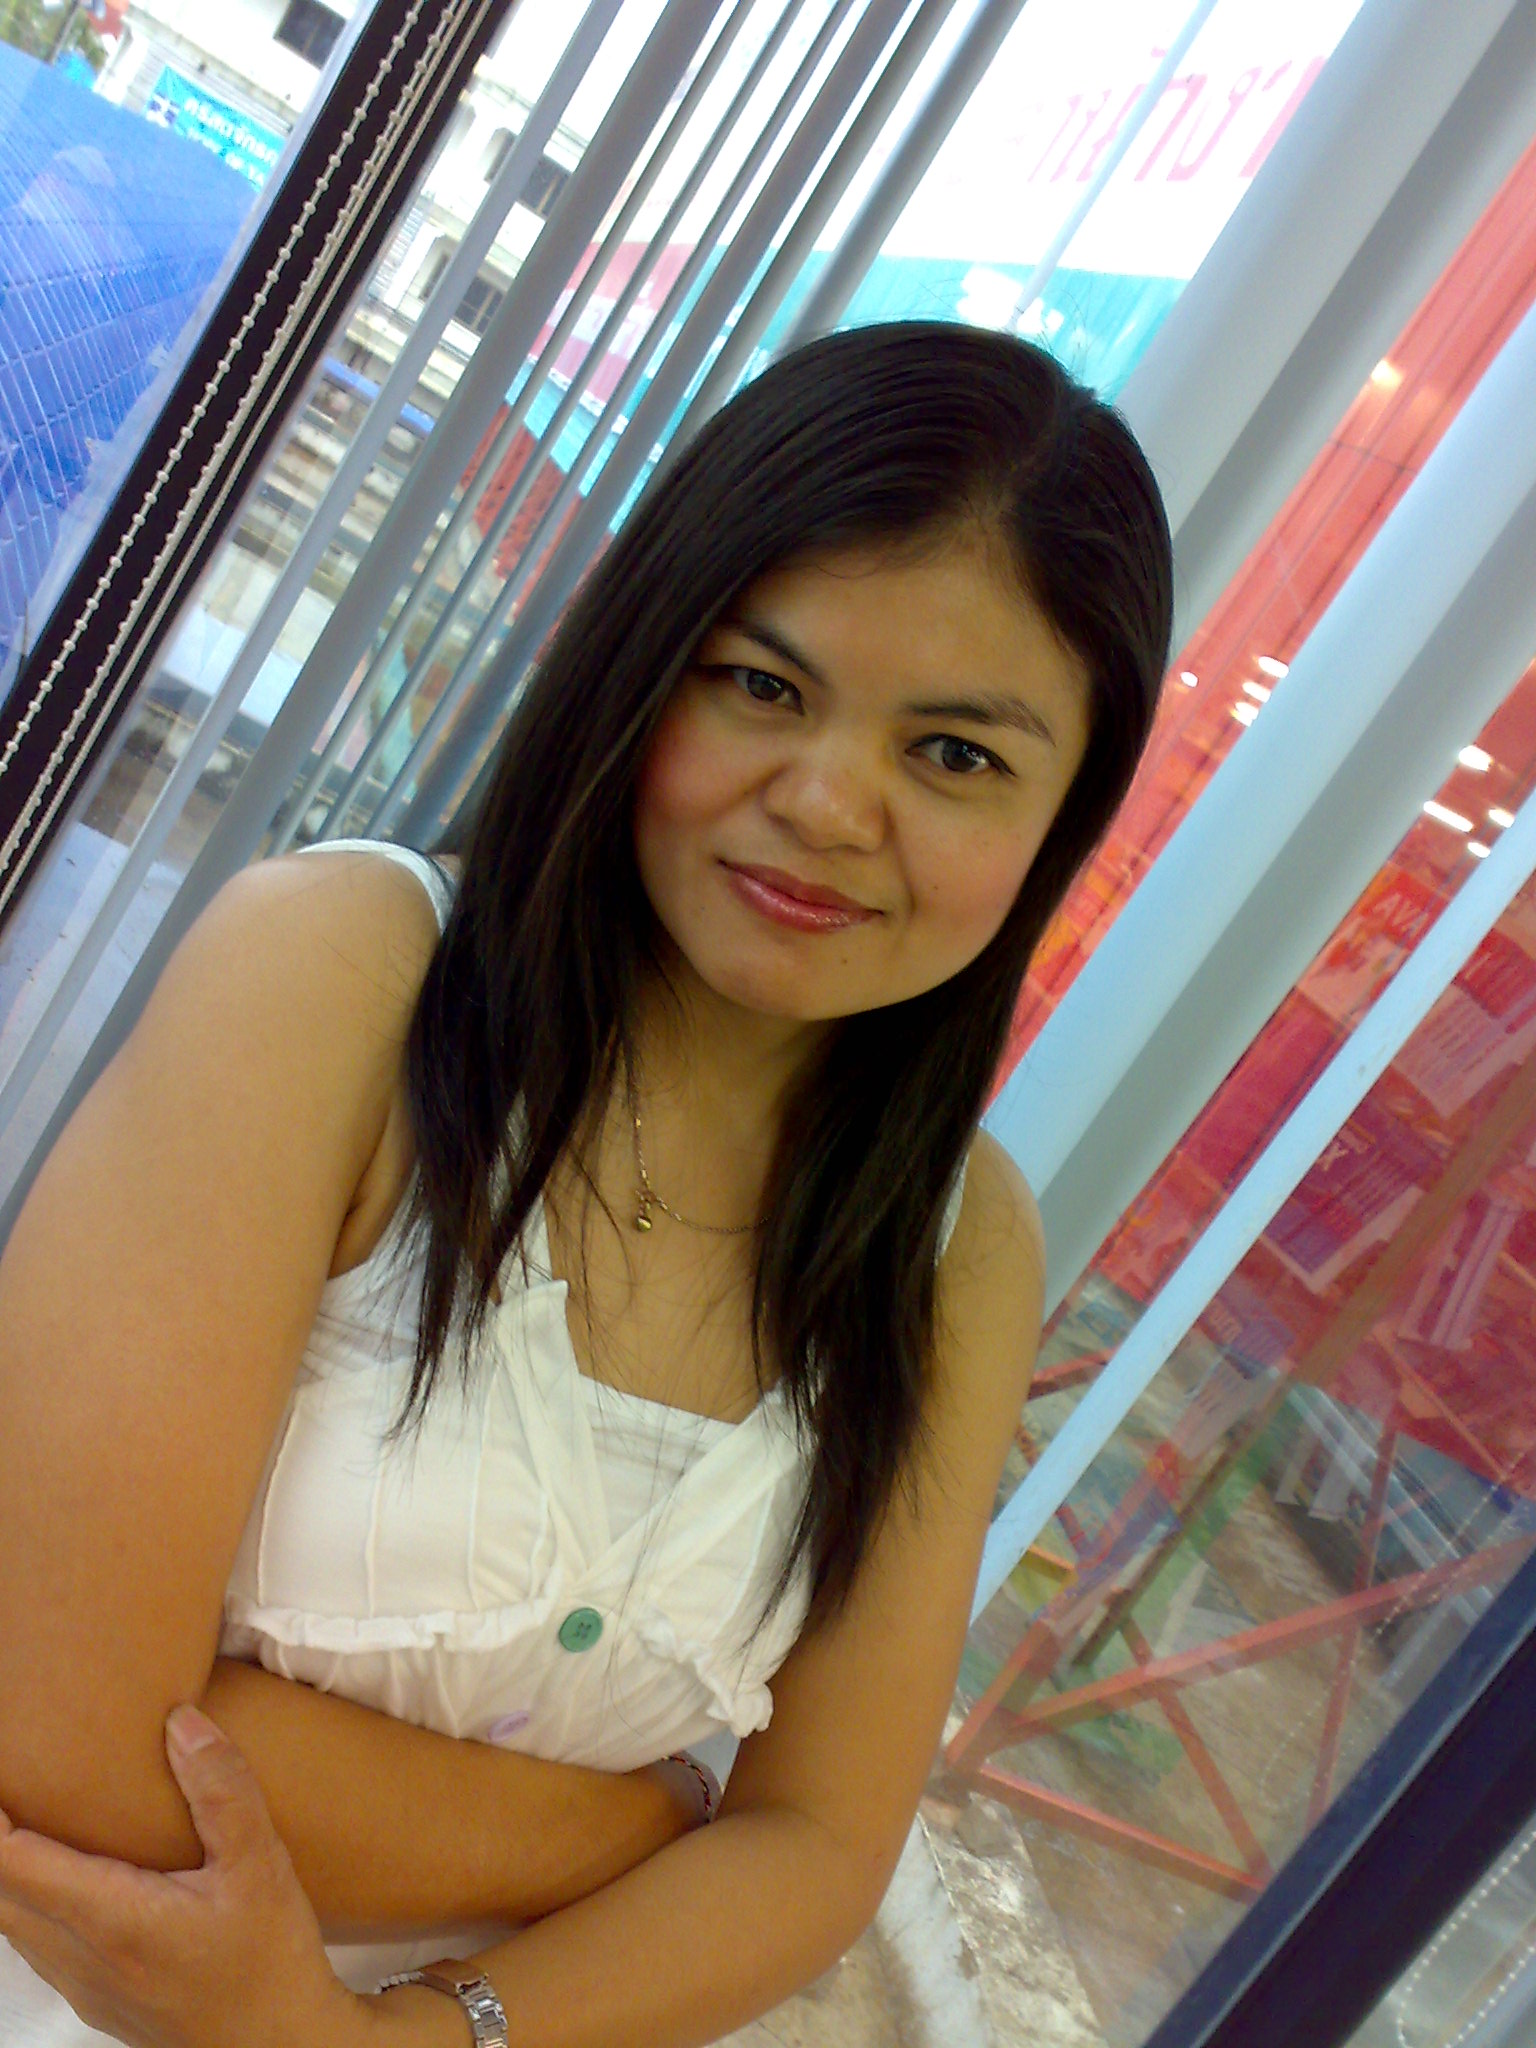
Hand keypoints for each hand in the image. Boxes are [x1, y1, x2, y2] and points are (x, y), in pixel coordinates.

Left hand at [0, 1704, 374, 2047]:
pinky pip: (39, 1946)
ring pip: (14, 1924)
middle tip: (18, 1785)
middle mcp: (82, 1959)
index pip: (12, 1863)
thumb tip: (181, 1721)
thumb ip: (222, 1790)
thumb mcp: (261, 1866)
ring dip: (12, 1871)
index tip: (6, 1768)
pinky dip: (33, 1901)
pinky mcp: (98, 2001)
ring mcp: (85, 1987)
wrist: (284, 2047)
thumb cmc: (272, 1962)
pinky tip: (72, 1873)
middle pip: (0, 1895)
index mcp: (113, 1920)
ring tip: (34, 1816)